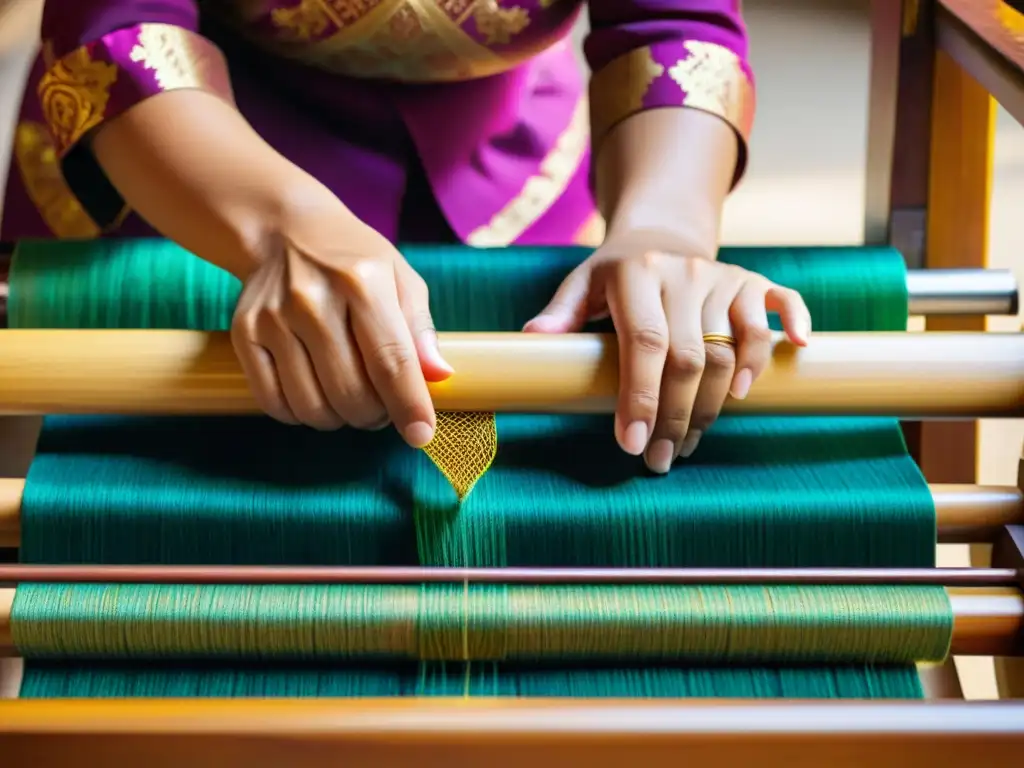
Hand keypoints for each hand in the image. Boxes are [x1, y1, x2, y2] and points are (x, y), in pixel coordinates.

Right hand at [231, 205, 452, 444]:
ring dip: (339, 419)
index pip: (391, 361)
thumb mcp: (399, 278)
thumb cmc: (353, 260)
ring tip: (350, 402)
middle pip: (351, 392)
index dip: (408, 405)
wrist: (283, 230)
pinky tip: (316, 398)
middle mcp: (313, 300)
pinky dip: (299, 415)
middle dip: (375, 415)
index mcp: (361, 282)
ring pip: (312, 406)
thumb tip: (440, 375)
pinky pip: (273, 402)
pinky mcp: (244, 333)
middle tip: (381, 407)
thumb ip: (420, 329)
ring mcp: (273, 318)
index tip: (421, 434)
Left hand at [524, 242, 810, 472]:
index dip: (642, 397)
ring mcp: (722, 277)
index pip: (645, 343)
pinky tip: (792, 354)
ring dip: (718, 404)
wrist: (659, 236)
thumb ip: (561, 311)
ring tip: (693, 440)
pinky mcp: (751, 281)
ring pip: (732, 349)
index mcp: (637, 275)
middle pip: (690, 358)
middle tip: (663, 459)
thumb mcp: (583, 284)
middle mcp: (684, 272)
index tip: (634, 445)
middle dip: (676, 417)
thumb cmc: (615, 275)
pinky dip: (790, 326)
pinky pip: (779, 302)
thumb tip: (530, 337)